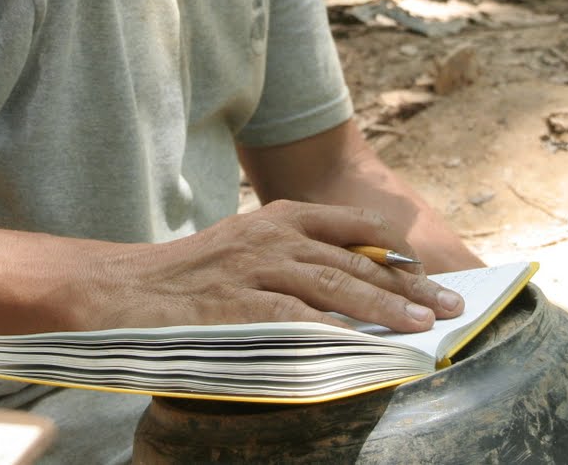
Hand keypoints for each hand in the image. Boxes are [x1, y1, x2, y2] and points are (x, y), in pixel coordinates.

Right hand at [93, 200, 465, 332]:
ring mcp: (257, 270)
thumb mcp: (241, 250)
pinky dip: (336, 333)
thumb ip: (289, 259)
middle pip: (355, 259)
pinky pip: (299, 320)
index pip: (349, 225)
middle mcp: (273, 237)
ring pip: (337, 287)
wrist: (120, 289)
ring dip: (385, 310)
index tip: (423, 271)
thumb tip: (342, 287)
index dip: (392, 250)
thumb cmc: (183, 277)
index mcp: (275, 218)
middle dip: (406, 286)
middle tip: (447, 306)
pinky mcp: (241, 306)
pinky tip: (364, 347)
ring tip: (421, 328)